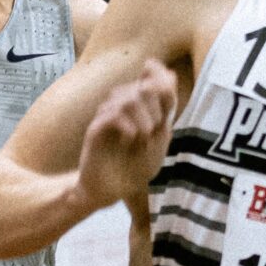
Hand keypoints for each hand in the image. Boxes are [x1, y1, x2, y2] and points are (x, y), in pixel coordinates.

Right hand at [76, 60, 176, 211]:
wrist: (110, 191)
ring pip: (128, 99)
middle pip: (143, 87)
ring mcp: (106, 116)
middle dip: (156, 108)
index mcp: (139, 104)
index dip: (162, 79)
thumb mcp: (159, 139)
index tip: (168, 102)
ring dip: (144, 120)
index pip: (151, 74)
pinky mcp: (95, 130)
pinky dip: (129, 127)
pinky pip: (112, 115)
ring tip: (145, 138)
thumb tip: (170, 74)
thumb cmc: (134, 167)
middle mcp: (121, 105)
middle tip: (155, 130)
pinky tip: (132, 140)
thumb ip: (166, 109)